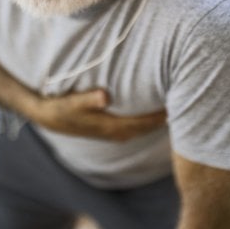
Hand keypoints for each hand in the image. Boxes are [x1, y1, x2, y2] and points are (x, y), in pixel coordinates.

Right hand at [28, 89, 166, 141]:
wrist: (46, 116)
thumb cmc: (59, 107)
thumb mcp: (71, 102)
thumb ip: (88, 99)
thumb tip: (105, 95)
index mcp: (109, 126)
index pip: (141, 124)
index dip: (158, 117)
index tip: (174, 106)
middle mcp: (114, 132)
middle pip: (145, 128)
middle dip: (162, 120)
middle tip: (183, 105)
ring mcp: (111, 132)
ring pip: (140, 129)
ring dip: (154, 122)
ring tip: (172, 107)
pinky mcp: (108, 128)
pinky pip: (134, 127)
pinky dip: (145, 122)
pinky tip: (151, 111)